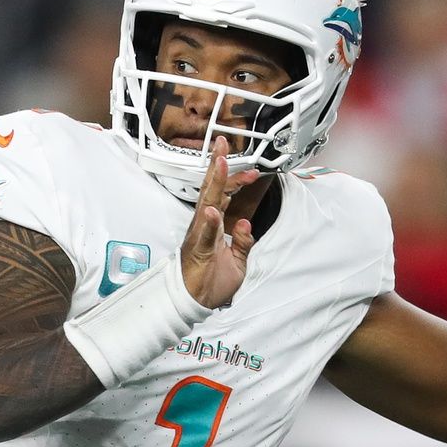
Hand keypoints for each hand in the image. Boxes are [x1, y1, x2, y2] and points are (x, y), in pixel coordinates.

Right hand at [180, 137, 259, 307]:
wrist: (195, 303)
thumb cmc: (211, 281)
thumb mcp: (237, 261)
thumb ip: (243, 242)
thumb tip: (246, 224)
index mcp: (213, 226)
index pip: (223, 196)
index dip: (236, 181)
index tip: (251, 170)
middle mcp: (204, 226)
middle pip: (212, 189)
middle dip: (218, 165)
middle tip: (222, 143)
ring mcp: (200, 236)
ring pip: (207, 204)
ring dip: (215, 184)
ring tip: (221, 164)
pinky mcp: (198, 251)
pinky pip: (204, 235)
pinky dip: (209, 223)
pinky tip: (212, 210)